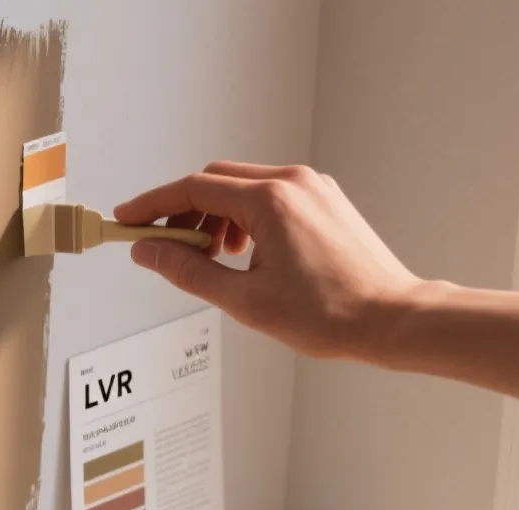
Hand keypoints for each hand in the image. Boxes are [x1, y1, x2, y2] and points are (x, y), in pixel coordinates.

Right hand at [115, 163, 420, 361]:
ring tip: (209, 258)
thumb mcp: (243, 300)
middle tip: (162, 245)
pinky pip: (269, 196)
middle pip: (215, 181)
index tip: (127, 219)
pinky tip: (242, 253)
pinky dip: (243, 217)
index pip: (193, 188)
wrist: (391, 318)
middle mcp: (293, 182)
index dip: (152, 204)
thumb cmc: (329, 313)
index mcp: (271, 201)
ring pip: (242, 188)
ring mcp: (313, 188)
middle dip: (182, 211)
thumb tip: (149, 252)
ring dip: (214, 216)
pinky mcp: (324, 201)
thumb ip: (188, 270)